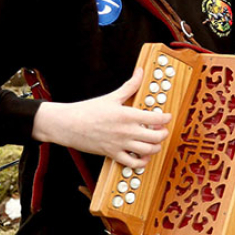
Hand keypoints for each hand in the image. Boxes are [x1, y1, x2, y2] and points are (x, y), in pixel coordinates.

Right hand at [31, 68, 171, 167]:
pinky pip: (133, 163)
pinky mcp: (112, 154)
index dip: (166, 118)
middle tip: (161, 129)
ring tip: (154, 142)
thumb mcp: (111, 97)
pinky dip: (142, 161)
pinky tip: (143, 155)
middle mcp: (126, 131)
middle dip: (163, 133)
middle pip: (157, 136)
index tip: (166, 116)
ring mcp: (120, 144)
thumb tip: (140, 71)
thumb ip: (130, 86)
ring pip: (148, 150)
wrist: (67, 125)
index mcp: (128, 115)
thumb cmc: (88, 110)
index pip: (157, 119)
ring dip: (156, 147)